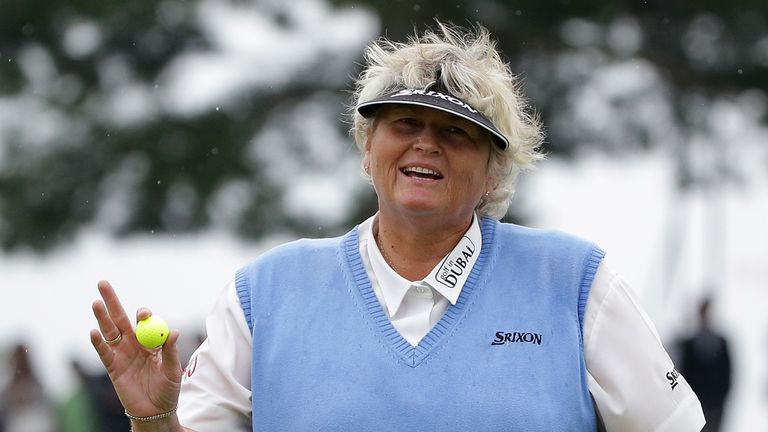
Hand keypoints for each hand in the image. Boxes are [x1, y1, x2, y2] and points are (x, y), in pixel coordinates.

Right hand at [90, 280, 181, 418]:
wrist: (156, 411)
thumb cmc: (168, 389)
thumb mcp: (173, 370)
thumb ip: (171, 351)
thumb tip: (175, 332)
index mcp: (152, 341)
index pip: (145, 321)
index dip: (143, 314)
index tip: (143, 313)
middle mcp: (134, 344)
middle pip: (120, 319)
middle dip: (112, 301)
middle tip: (103, 284)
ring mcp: (122, 354)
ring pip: (109, 332)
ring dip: (102, 318)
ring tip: (95, 302)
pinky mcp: (113, 368)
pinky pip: (104, 353)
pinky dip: (98, 343)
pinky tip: (93, 332)